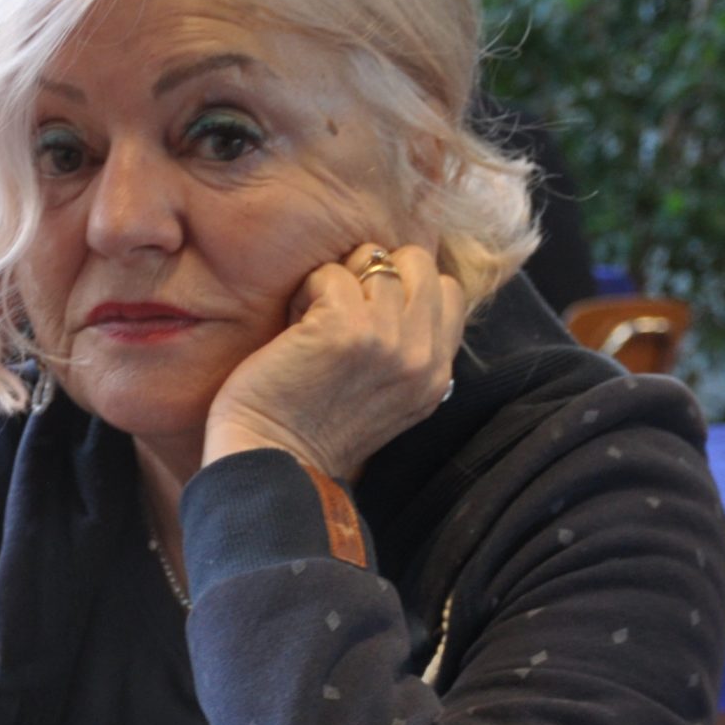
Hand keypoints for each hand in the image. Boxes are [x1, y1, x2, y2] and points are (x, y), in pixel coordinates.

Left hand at [205, 242, 467, 481]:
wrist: (276, 465)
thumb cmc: (317, 432)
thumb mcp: (393, 401)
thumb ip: (410, 353)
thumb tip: (402, 292)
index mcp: (437, 374)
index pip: (448, 291)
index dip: (406, 286)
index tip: (369, 312)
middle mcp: (420, 356)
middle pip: (419, 262)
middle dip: (376, 270)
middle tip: (341, 307)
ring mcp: (386, 340)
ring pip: (373, 259)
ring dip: (337, 280)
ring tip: (313, 319)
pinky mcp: (344, 329)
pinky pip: (331, 274)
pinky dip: (307, 290)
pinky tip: (294, 327)